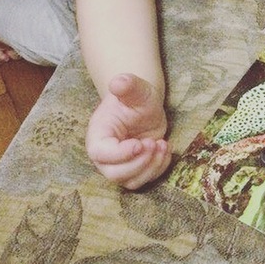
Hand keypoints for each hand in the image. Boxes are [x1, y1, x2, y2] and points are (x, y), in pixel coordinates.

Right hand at [85, 73, 171, 188]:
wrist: (143, 105)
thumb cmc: (135, 97)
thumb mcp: (135, 88)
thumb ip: (126, 85)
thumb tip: (118, 82)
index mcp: (98, 135)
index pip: (101, 154)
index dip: (120, 154)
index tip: (140, 143)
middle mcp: (105, 155)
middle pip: (114, 174)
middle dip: (138, 163)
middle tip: (153, 143)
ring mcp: (120, 164)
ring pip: (130, 181)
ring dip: (151, 167)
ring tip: (163, 145)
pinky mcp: (136, 168)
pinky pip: (144, 180)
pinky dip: (158, 169)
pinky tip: (166, 149)